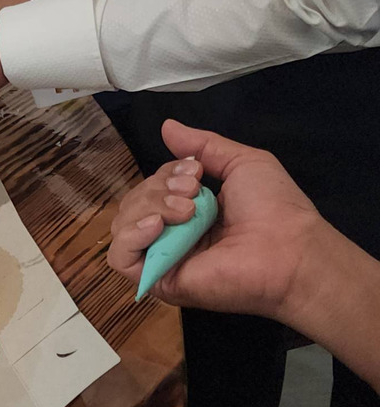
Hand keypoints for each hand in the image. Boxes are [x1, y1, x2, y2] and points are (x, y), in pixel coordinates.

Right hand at [107, 120, 326, 318]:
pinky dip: (130, 235)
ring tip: (185, 211)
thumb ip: (202, 145)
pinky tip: (156, 225)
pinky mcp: (156, 280)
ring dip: (148, 206)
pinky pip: (119, 257)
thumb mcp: (240, 163)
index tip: (195, 172)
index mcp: (187, 213)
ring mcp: (161, 259)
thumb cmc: (273, 208)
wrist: (287, 250)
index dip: (164, 174)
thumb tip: (166, 126)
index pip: (151, 188)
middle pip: (134, 203)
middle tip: (193, 192)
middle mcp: (170, 236)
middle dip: (157, 188)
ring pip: (123, 225)